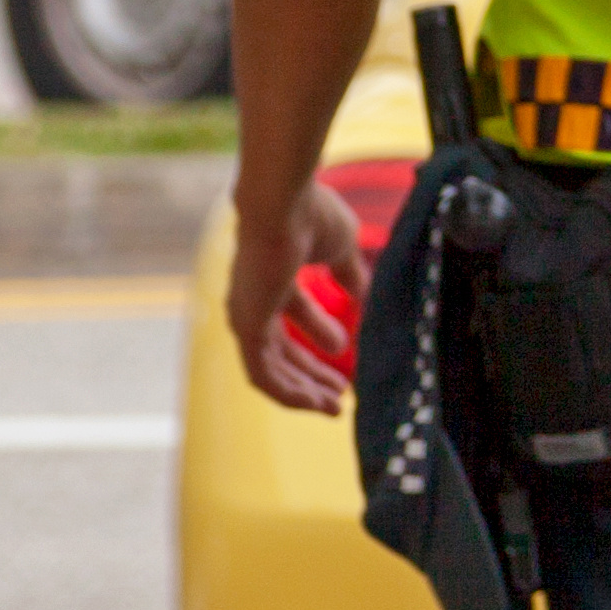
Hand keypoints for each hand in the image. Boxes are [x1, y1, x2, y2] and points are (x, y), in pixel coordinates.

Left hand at [227, 177, 366, 414]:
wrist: (284, 203)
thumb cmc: (311, 214)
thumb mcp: (341, 249)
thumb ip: (349, 275)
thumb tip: (364, 295)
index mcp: (272, 276)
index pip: (294, 315)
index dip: (321, 337)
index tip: (347, 354)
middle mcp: (253, 299)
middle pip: (282, 349)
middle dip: (312, 373)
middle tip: (341, 394)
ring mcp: (246, 314)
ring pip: (271, 369)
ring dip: (303, 390)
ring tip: (334, 405)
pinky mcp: (245, 328)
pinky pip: (262, 375)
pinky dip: (288, 392)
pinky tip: (315, 402)